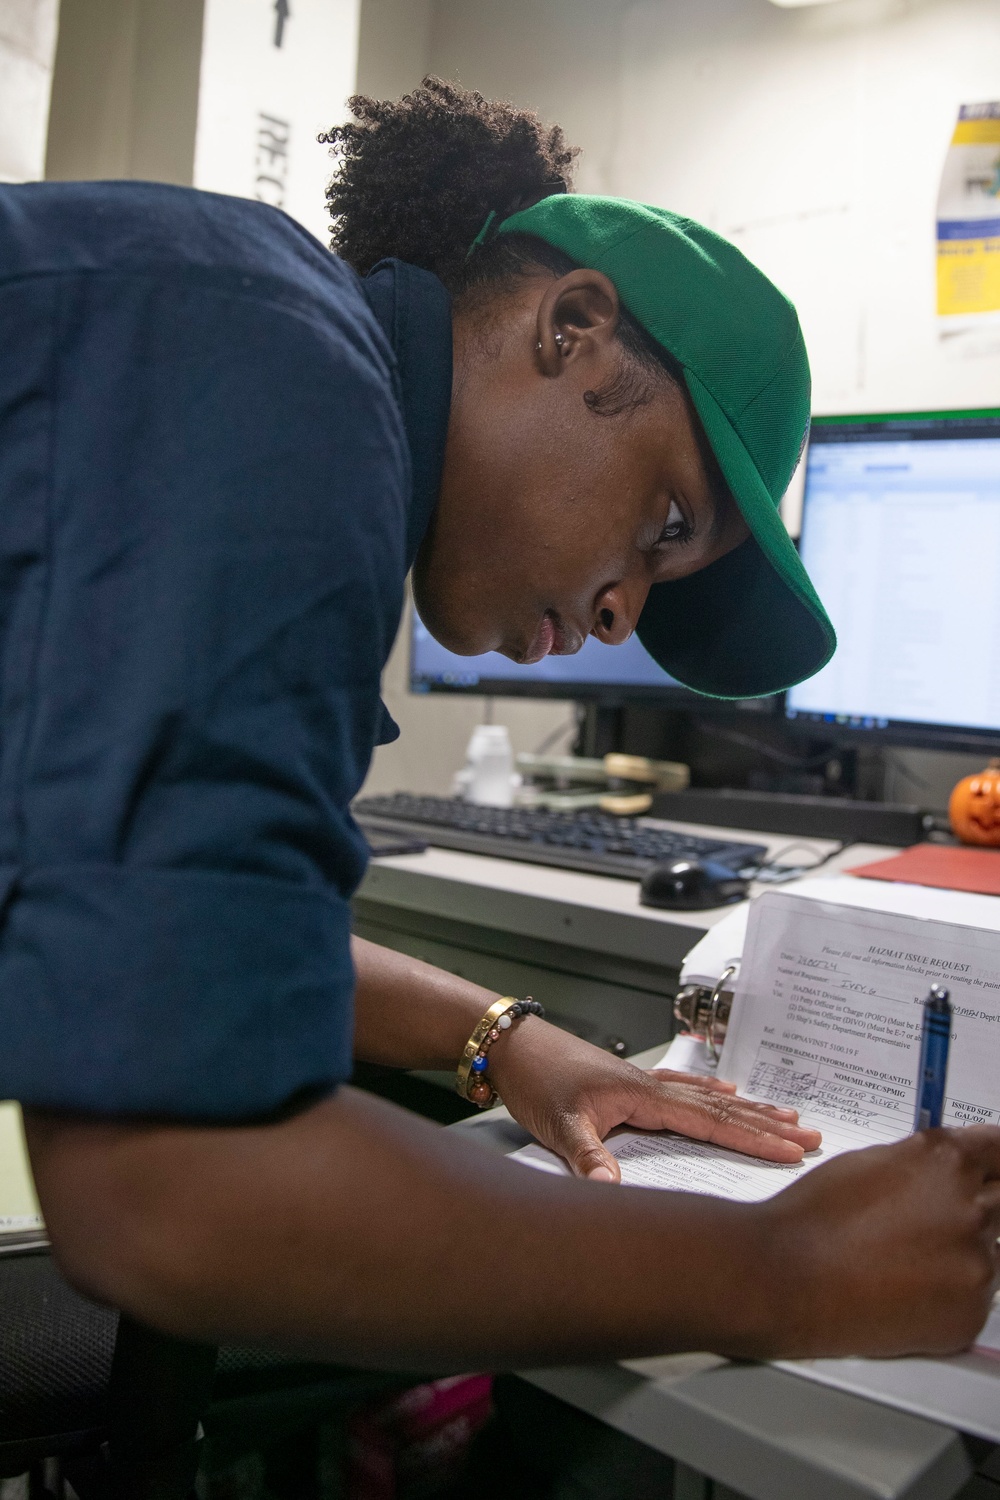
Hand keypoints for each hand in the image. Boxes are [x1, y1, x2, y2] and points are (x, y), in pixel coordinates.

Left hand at [486, 1018, 821, 1180]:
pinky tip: (725, 1092)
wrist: (511, 1045)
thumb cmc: (534, 1077)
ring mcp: (641, 1082)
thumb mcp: (558, 1124)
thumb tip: (615, 1191)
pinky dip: (712, 1095)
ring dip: (748, 1109)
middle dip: (768, 1125)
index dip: (754, 1138)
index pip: (710, 1121)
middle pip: (721, 1108)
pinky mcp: (628, 1083)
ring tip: (787, 1115)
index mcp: (643, 1095)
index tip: (793, 1151)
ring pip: (708, 1098)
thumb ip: (588, 1157)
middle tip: (812, 1138)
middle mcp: (650, 1086)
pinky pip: (685, 1090)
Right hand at [761, 1126, 999, 1357]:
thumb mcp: (874, 1162)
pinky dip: (951, 1292)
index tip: (996, 1167)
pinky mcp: (971, 1314)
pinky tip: (907, 1288)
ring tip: (908, 1258)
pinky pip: (977, 1295)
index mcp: (948, 1162)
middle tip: (942, 1216)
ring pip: (993, 1252)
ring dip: (965, 1250)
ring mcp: (977, 1266)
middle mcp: (972, 1209)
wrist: (791, 1276)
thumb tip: (947, 1170)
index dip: (997, 1159)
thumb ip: (926, 1163)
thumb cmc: (818, 1217)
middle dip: (983, 1203)